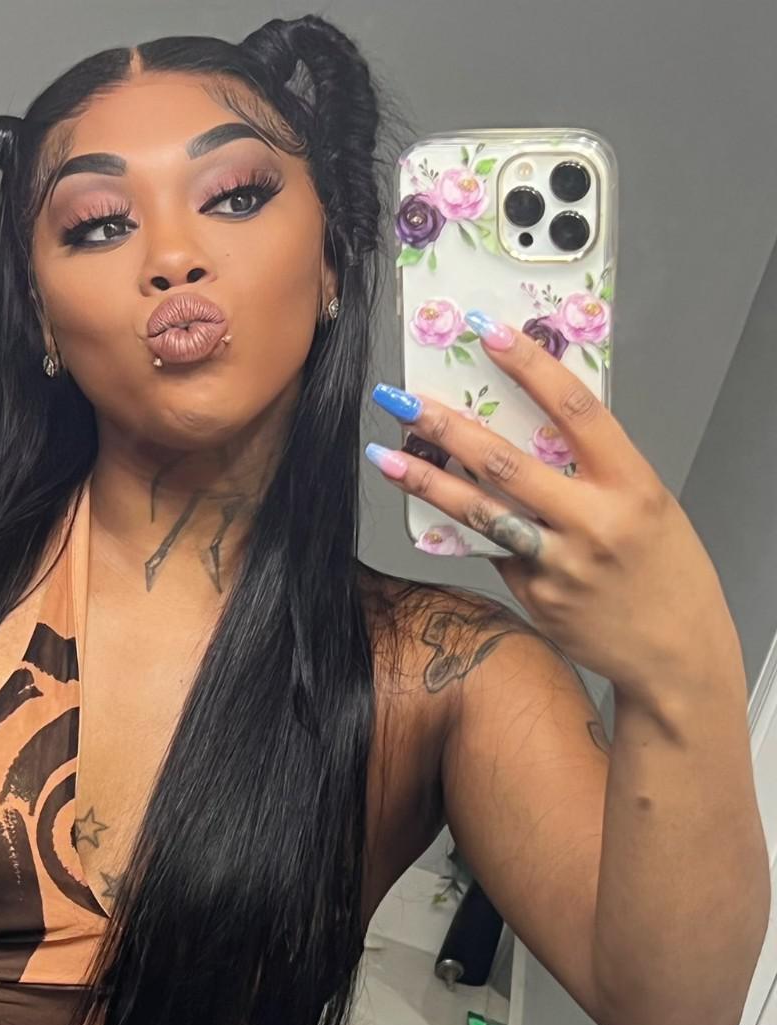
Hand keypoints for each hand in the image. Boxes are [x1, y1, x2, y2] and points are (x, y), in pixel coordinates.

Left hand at [364, 315, 740, 703]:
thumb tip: (537, 431)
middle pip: (507, 463)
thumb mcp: (648, 505)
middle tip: (401, 399)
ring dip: (428, 481)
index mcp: (631, 485)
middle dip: (447, 427)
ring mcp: (558, 564)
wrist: (675, 654)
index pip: (575, 411)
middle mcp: (592, 522)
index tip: (488, 333)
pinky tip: (433, 507)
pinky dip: (465, 528)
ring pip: (482, 513)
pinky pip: (493, 552)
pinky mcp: (534, 596)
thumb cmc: (666, 571)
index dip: (529, 367)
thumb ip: (599, 470)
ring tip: (386, 456)